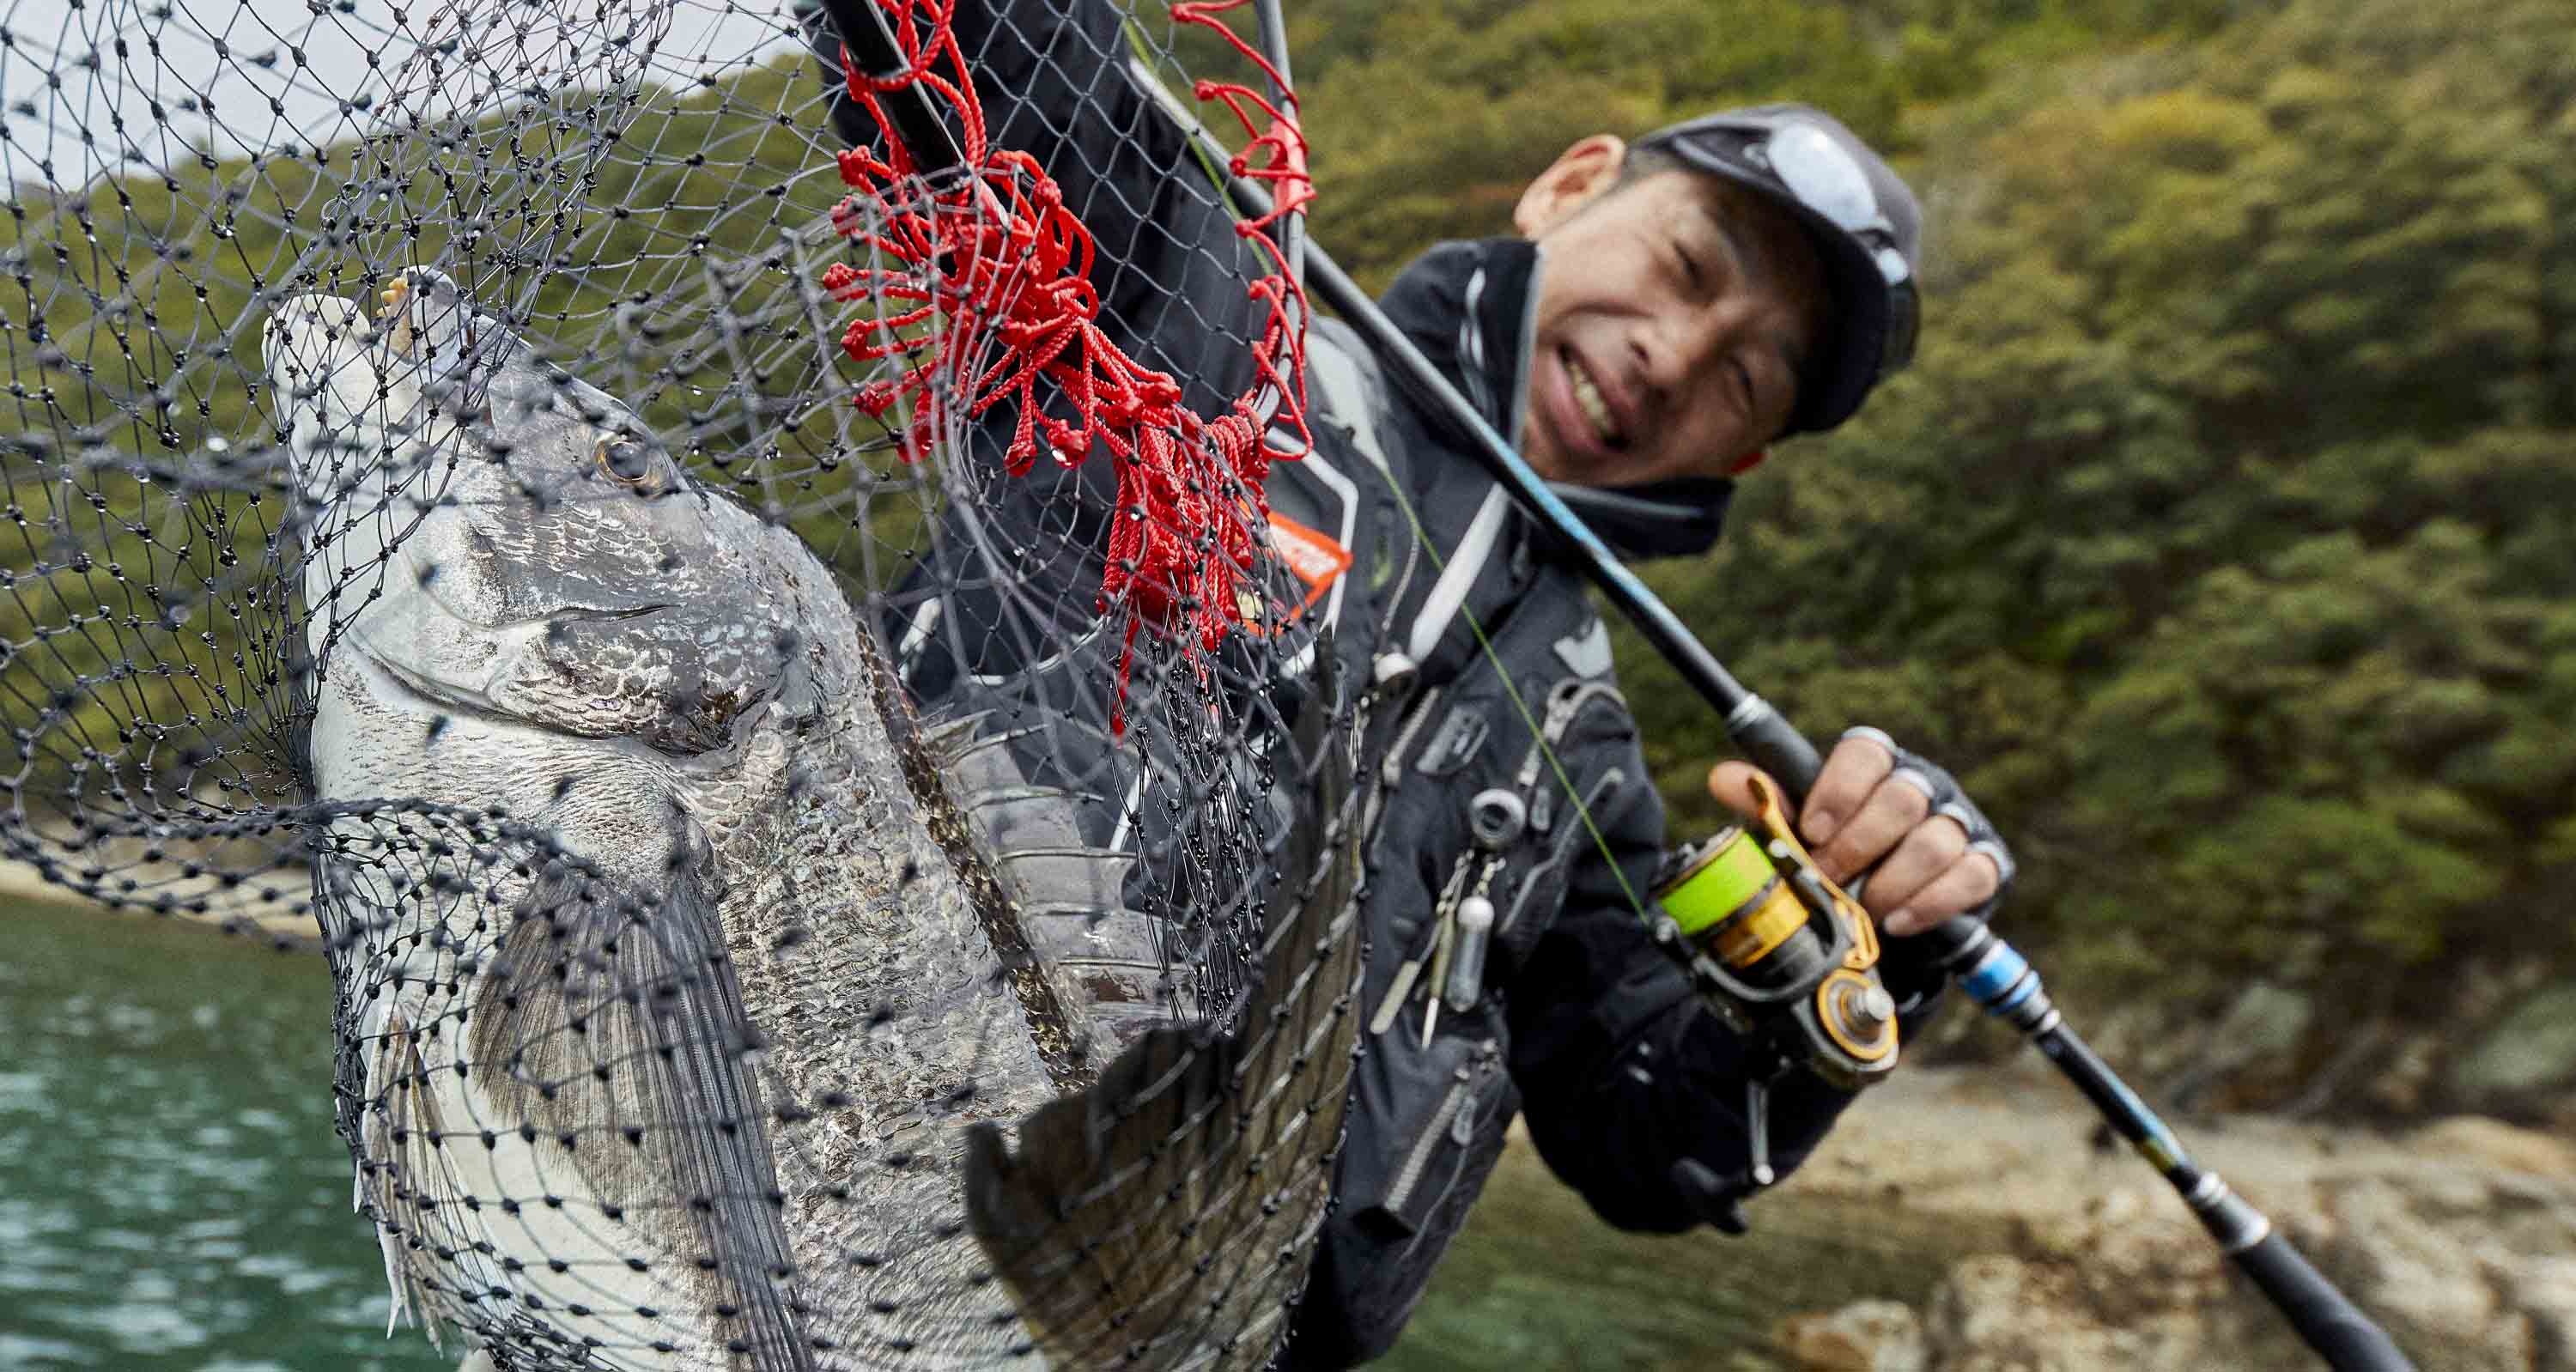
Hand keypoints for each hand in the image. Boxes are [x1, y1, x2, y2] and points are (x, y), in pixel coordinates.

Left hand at [1706, 726, 2012, 937]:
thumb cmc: (1839, 861)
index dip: (1839, 789)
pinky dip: (1929, 902)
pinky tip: (1897, 921)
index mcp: (1877, 767)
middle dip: (1858, 845)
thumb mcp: (1798, 836)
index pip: (1867, 752)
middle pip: (1902, 796)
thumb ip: (1769, 806)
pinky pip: (1970, 876)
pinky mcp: (1987, 865)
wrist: (1883, 922)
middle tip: (1828, 878)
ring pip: (1935, 839)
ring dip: (1891, 880)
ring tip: (1862, 908)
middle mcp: (1924, 786)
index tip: (1811, 831)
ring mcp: (1960, 824)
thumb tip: (1723, 778)